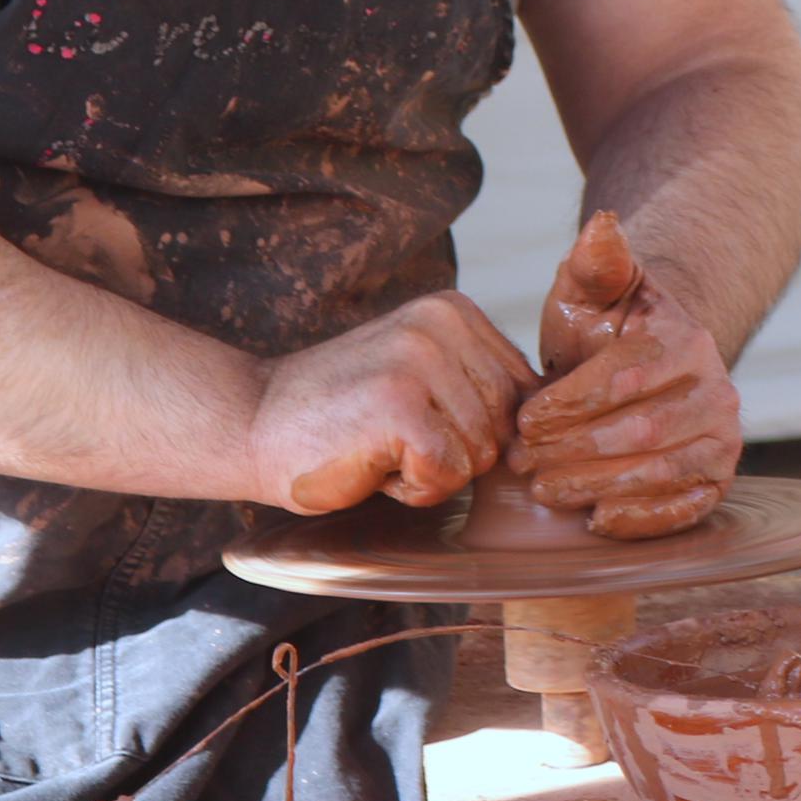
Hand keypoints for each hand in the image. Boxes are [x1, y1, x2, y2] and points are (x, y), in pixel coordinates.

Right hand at [245, 291, 537, 512]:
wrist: (249, 424)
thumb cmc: (339, 417)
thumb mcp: (421, 375)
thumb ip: (477, 385)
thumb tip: (551, 427)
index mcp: (455, 310)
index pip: (521, 395)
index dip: (470, 431)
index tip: (410, 422)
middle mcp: (443, 324)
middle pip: (505, 429)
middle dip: (453, 454)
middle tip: (388, 438)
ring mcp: (421, 360)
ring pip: (479, 457)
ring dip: (429, 474)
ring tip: (376, 446)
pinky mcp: (400, 405)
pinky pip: (446, 475)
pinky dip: (410, 490)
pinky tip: (369, 464)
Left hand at [516, 212, 741, 537]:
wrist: (644, 370)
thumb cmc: (605, 330)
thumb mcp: (590, 291)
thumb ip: (594, 260)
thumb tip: (602, 224)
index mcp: (687, 340)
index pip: (624, 378)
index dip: (568, 403)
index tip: (523, 418)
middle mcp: (718, 390)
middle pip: (640, 431)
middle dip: (572, 450)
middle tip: (522, 461)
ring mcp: (723, 439)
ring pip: (660, 472)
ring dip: (596, 485)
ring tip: (545, 489)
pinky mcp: (717, 480)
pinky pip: (685, 509)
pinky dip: (641, 519)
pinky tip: (595, 519)